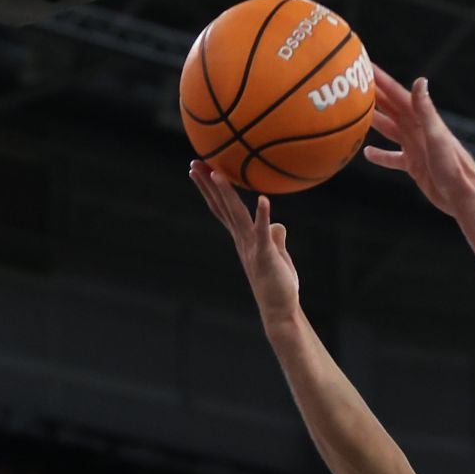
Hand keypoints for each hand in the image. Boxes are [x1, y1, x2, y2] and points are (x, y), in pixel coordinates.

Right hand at [188, 161, 299, 322]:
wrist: (280, 310)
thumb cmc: (278, 285)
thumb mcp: (277, 256)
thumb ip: (274, 238)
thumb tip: (278, 224)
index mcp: (243, 238)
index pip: (223, 209)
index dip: (211, 189)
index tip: (200, 170)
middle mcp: (242, 240)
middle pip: (222, 207)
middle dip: (208, 185)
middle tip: (194, 163)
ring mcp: (252, 247)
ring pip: (237, 215)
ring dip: (227, 194)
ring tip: (216, 173)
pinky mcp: (266, 256)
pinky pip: (263, 233)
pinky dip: (263, 216)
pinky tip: (263, 200)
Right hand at [364, 70, 474, 218]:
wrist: (463, 195)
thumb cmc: (453, 166)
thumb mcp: (437, 136)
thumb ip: (426, 110)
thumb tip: (420, 80)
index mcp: (421, 120)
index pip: (396, 93)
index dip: (380, 78)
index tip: (363, 63)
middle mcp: (417, 130)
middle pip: (390, 108)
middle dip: (372, 94)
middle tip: (351, 83)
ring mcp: (415, 147)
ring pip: (390, 129)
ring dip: (374, 120)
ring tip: (354, 113)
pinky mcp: (414, 164)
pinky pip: (393, 156)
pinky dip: (380, 154)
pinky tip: (367, 152)